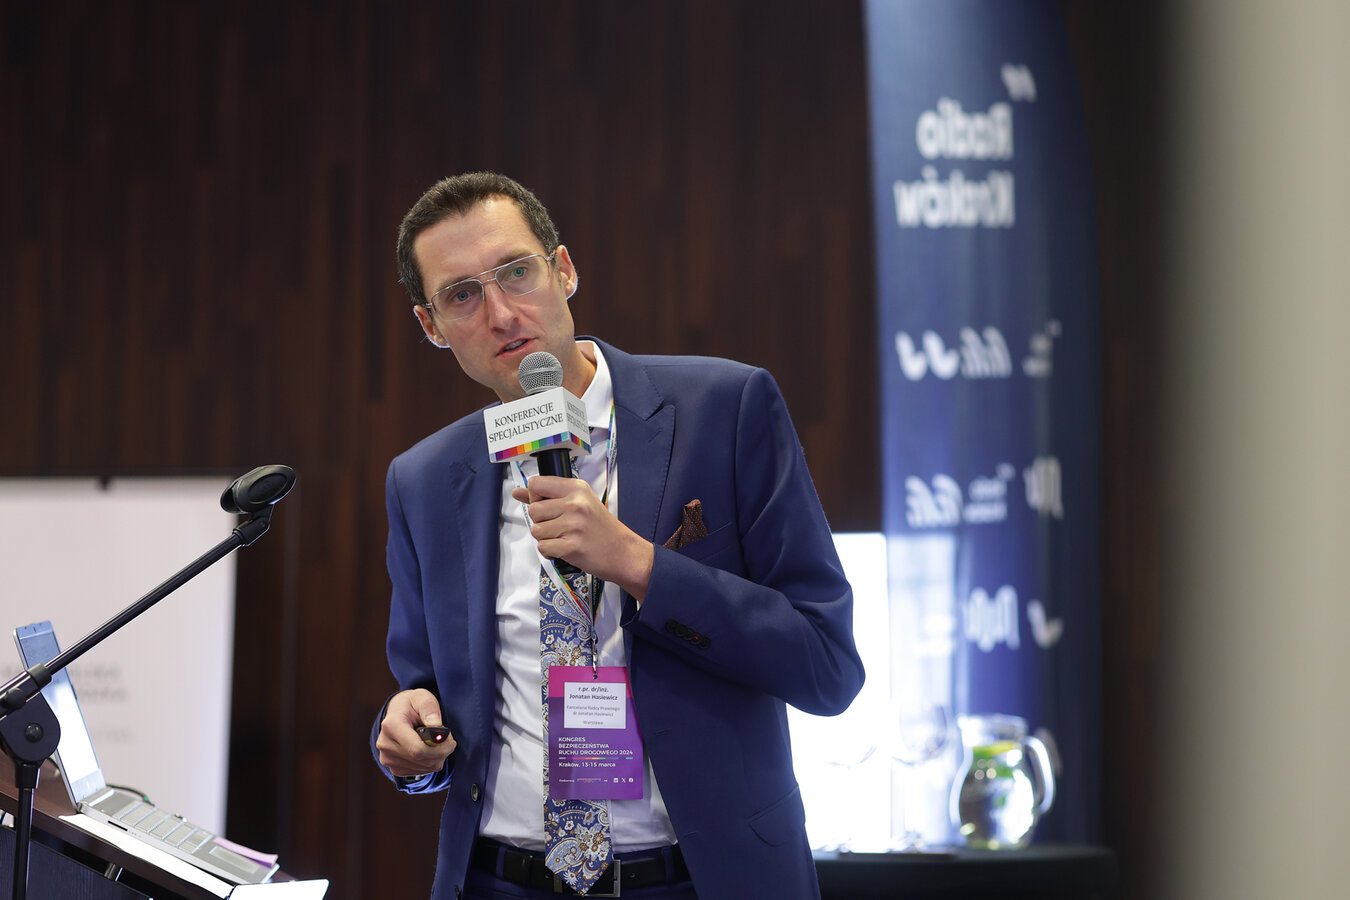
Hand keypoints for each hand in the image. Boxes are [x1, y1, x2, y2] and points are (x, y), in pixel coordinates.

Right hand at [376, 688, 456, 777]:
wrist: (398, 713)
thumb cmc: (412, 705)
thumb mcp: (423, 697)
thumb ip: (430, 709)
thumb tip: (437, 727)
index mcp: (391, 725)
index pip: (417, 749)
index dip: (439, 748)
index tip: (450, 740)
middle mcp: (385, 744)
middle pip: (422, 759)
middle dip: (441, 751)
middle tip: (448, 740)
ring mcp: (388, 758)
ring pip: (424, 767)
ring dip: (438, 757)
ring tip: (437, 742)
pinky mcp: (394, 768)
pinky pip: (420, 771)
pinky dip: (431, 762)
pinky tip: (428, 749)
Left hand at [512, 475, 653, 600]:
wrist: (622, 552)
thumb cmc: (600, 528)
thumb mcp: (579, 502)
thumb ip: (546, 496)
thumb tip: (517, 492)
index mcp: (576, 488)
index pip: (536, 484)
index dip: (535, 497)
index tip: (548, 506)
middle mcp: (575, 504)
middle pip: (533, 510)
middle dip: (542, 521)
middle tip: (560, 526)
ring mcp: (573, 525)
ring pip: (536, 531)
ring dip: (546, 538)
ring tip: (564, 538)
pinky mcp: (571, 547)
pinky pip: (543, 547)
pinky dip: (550, 551)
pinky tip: (564, 549)